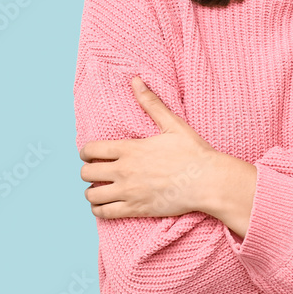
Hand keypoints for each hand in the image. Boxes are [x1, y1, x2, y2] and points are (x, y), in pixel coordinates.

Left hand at [79, 76, 220, 218]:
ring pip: (92, 195)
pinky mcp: (136, 209)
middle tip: (96, 171)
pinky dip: (99, 210)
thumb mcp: (172, 124)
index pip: (90, 150)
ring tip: (100, 189)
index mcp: (130, 148)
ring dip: (92, 192)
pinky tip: (104, 205)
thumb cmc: (193, 152)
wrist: (207, 181)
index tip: (89, 154)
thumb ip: (150, 103)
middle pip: (86, 173)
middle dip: (87, 171)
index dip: (85, 152)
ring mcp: (129, 192)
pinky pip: (105, 213)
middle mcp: (124, 170)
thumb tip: (136, 80)